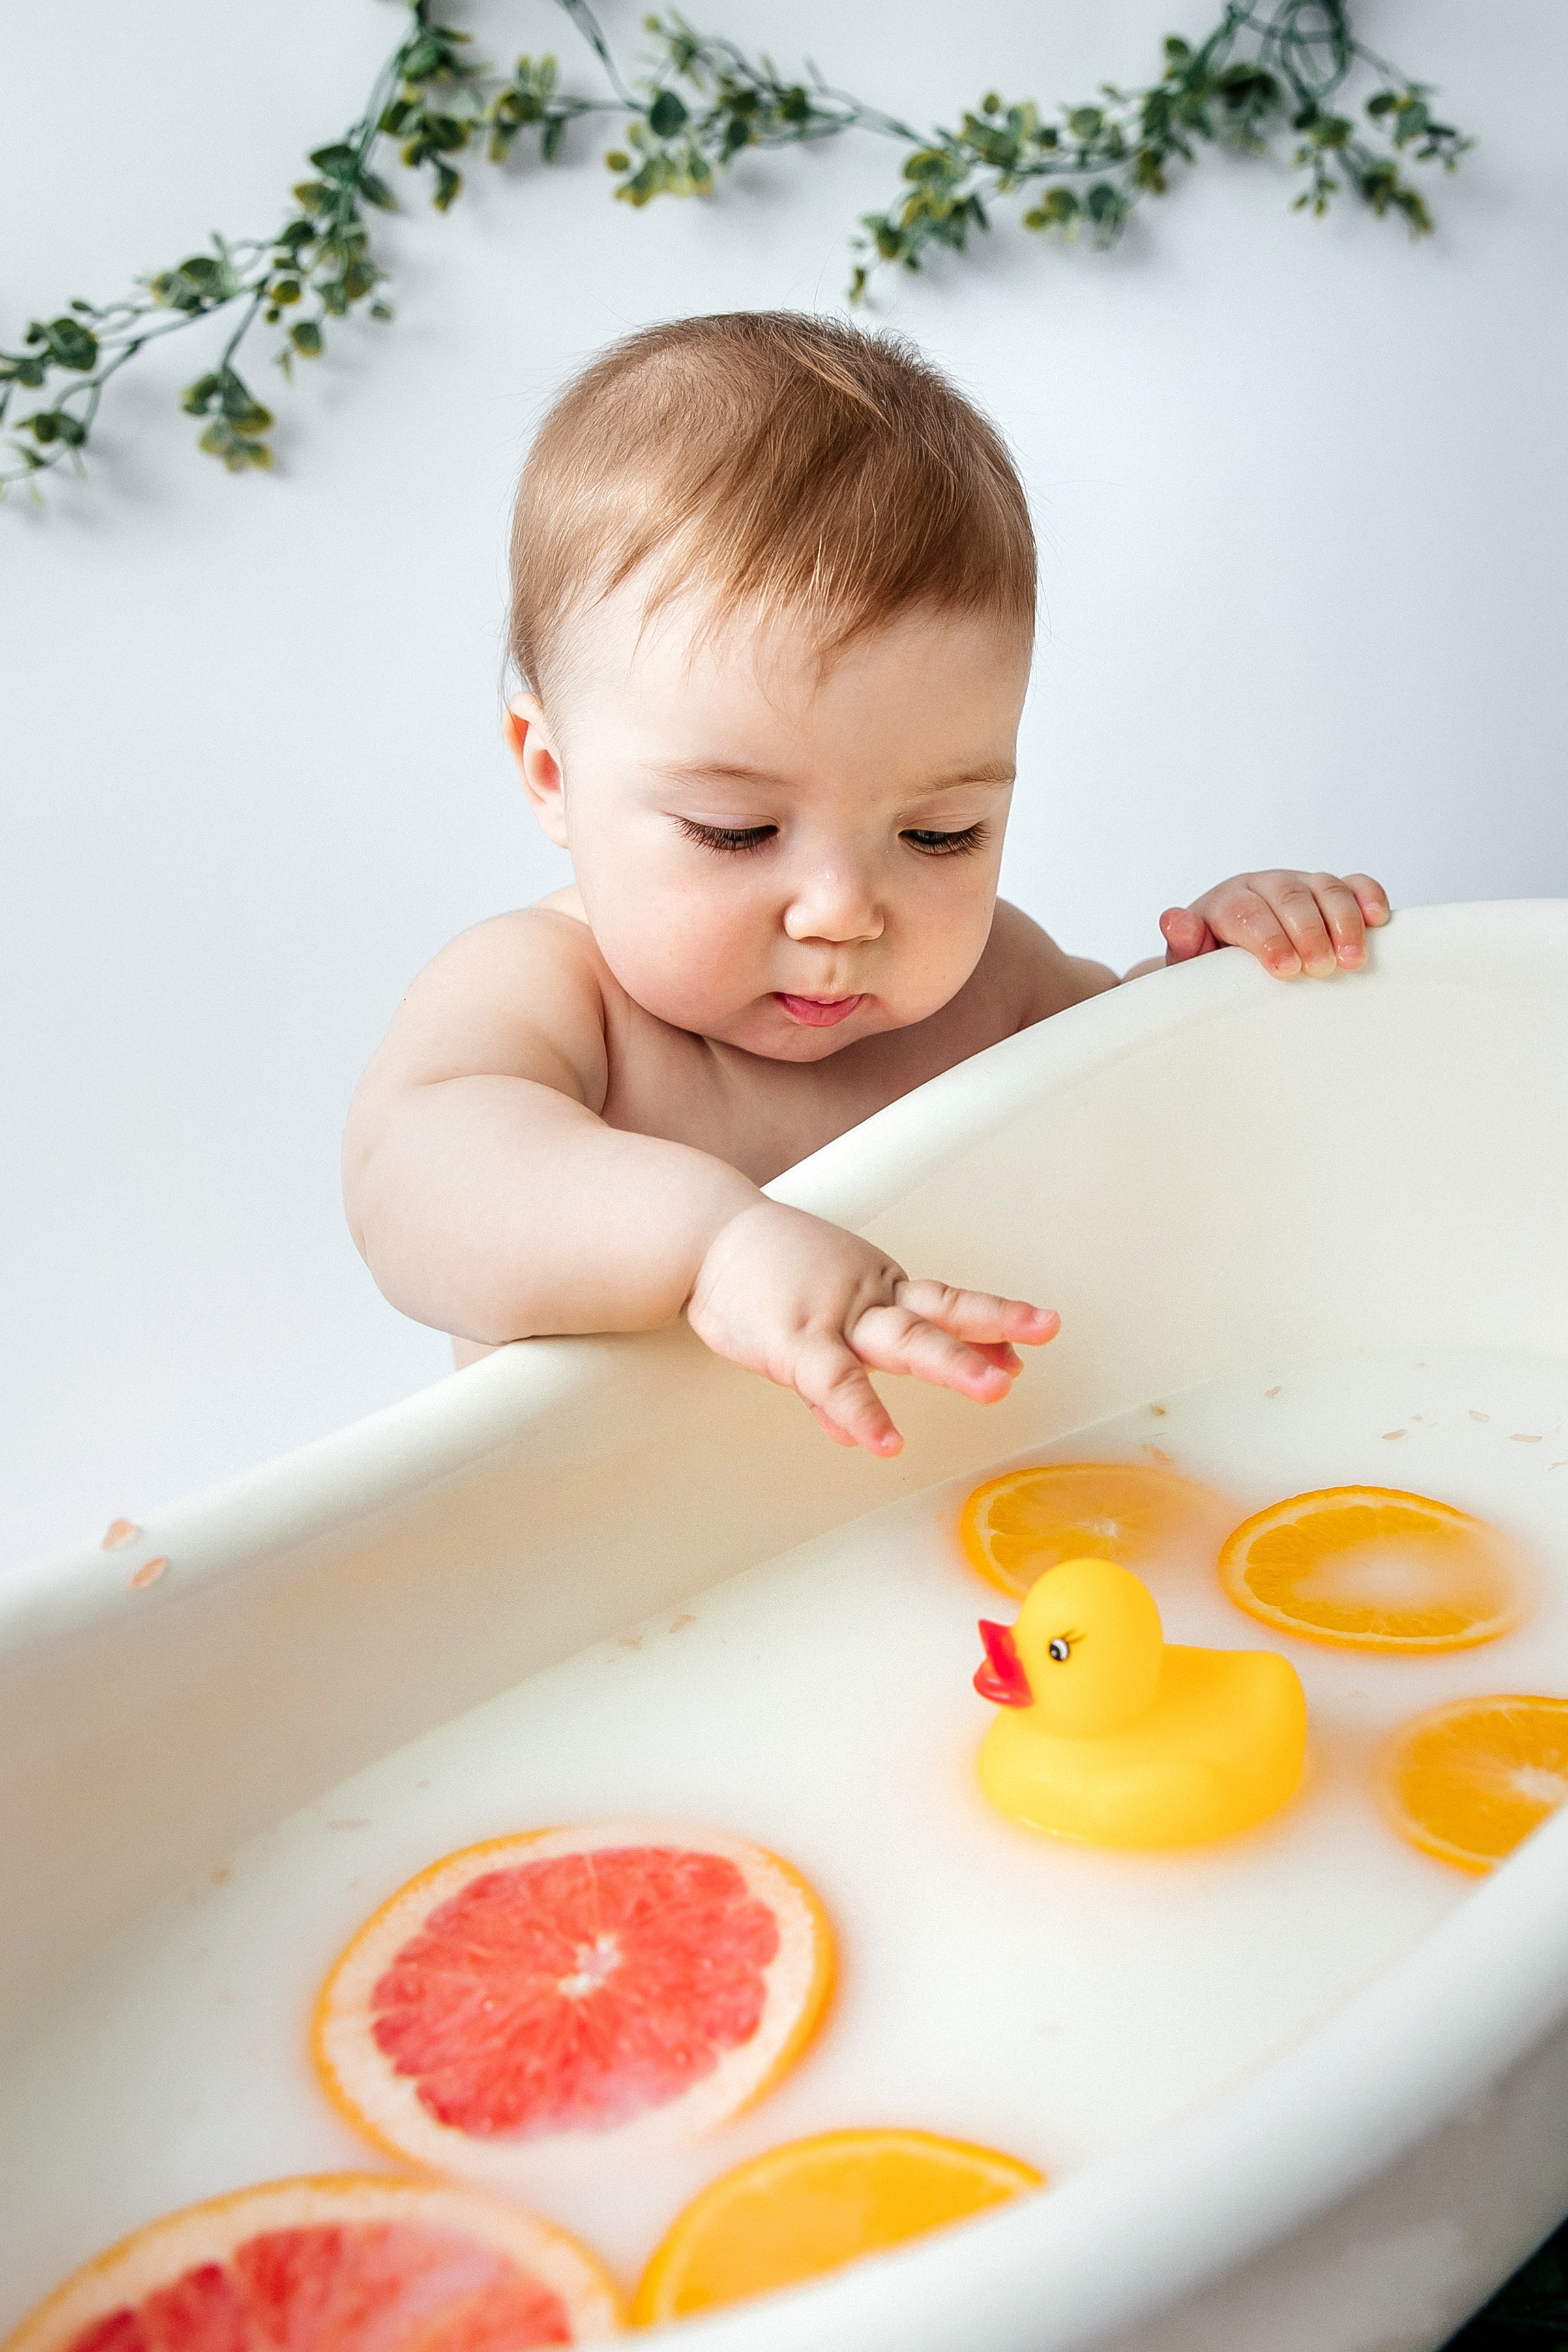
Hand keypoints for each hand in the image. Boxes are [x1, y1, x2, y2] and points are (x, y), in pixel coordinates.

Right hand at [686, 1199, 1057, 1455]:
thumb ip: (835, 1380)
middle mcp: (867, 1298)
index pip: (944, 1303)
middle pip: (940, 1310)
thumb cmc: (757, 1274)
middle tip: (1044, 1329)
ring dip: (951, 1362)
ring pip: (902, 1340)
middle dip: (995, 1324)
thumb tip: (852, 1430)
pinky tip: (881, 1442)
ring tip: (994, 1387)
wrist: (703, 1237)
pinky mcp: (793, 1340)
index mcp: (877, 1289)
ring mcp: (834, 1316)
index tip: (1033, 1335)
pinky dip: (860, 1412)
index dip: (991, 1320)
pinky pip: (834, 1381)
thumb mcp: (811, 1319)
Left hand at [1160, 871, 1389, 978]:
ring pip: (1326, 888)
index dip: (1268, 937)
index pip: (1247, 911)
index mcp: (1227, 900)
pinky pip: (1354, 885)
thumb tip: (1174, 921)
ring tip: (1353, 959)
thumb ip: (1183, 944)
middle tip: (1322, 968)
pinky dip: (1369, 897)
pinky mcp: (1330, 891)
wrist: (1228, 956)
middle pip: (1289, 897)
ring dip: (1344, 921)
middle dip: (1309, 931)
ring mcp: (1301, 885)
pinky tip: (1378, 920)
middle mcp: (1265, 885)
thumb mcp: (1190, 963)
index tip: (1285, 968)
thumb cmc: (1211, 965)